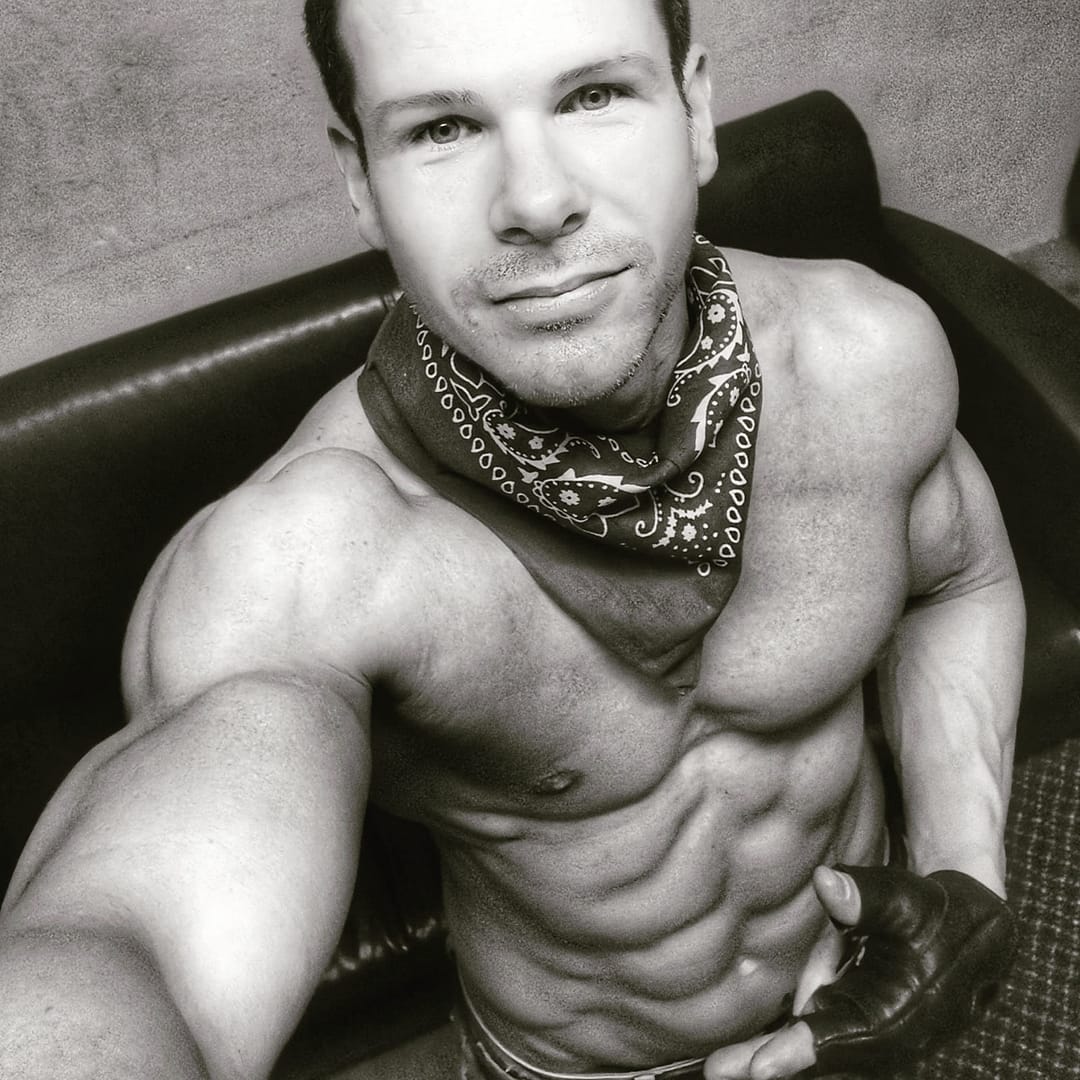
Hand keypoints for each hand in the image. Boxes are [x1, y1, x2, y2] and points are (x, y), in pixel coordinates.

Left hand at [705, 864, 1015, 1078]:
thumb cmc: (936, 914)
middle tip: (719, 1070)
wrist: (970, 934)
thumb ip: (866, 897)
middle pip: (820, 1058)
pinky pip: (815, 1041)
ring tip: (719, 1068)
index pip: (843, 1039)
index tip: (761, 1065)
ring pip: (815, 1054)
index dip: (801, 1051)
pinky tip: (743, 1058)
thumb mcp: (909, 899)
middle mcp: (884, 1039)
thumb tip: (825, 883)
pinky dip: (785, 1048)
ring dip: (767, 1062)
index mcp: (901, 1015)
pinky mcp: (854, 1026)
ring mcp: (868, 1039)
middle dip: (770, 1066)